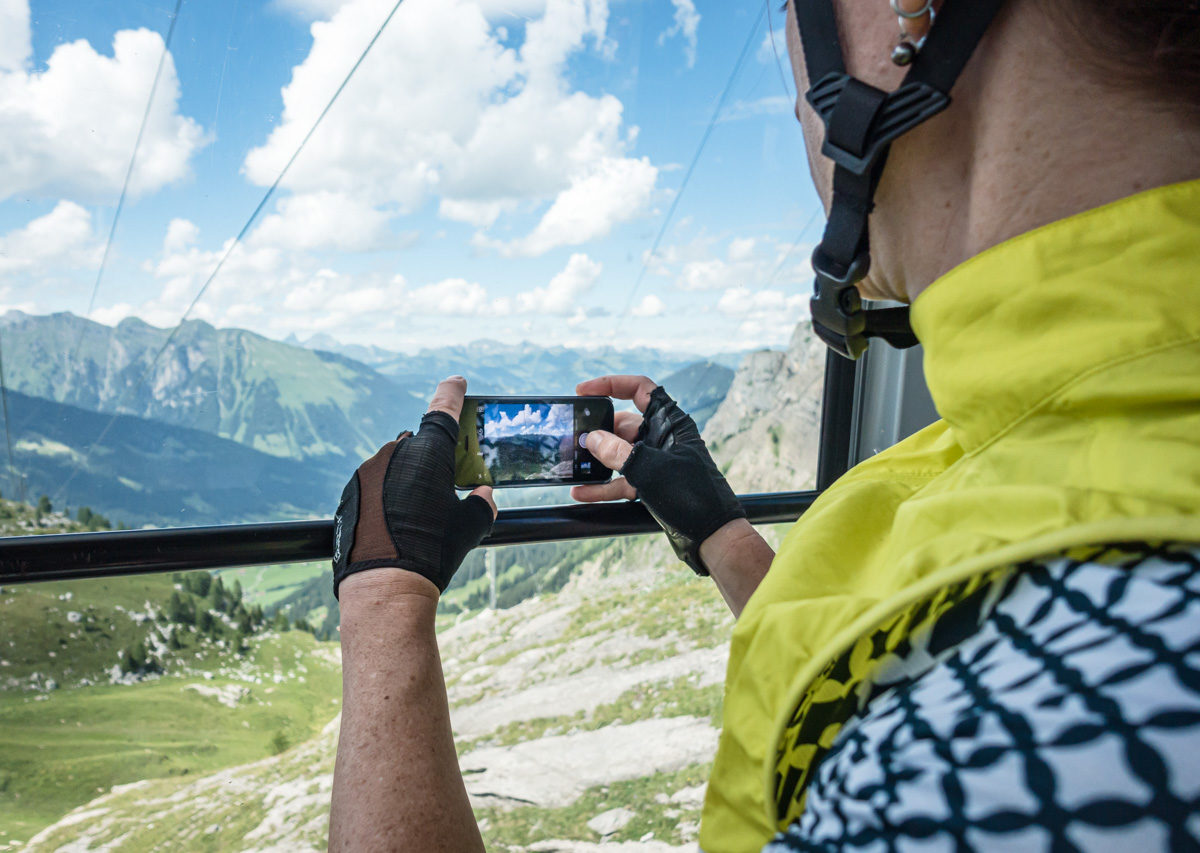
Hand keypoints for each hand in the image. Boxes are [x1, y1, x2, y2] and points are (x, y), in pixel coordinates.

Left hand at [331, 376, 496, 598]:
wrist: (384, 586)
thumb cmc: (432, 552)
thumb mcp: (470, 527)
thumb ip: (482, 504)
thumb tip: (484, 497)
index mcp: (428, 453)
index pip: (442, 409)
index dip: (452, 392)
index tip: (457, 381)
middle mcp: (395, 454)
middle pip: (418, 444)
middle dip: (432, 457)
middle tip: (444, 484)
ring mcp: (368, 472)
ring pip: (395, 465)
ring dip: (408, 478)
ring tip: (418, 514)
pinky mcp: (350, 492)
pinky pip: (375, 484)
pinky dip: (386, 495)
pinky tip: (395, 523)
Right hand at [572, 375, 745, 575]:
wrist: (712, 535)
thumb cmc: (693, 496)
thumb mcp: (652, 470)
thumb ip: (619, 454)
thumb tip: (592, 439)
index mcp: (671, 423)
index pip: (640, 390)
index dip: (611, 384)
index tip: (584, 391)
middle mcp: (662, 439)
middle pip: (622, 424)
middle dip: (596, 430)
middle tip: (573, 437)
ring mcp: (655, 463)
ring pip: (618, 454)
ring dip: (595, 461)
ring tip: (571, 465)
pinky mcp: (649, 485)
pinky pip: (620, 480)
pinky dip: (601, 486)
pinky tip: (581, 491)